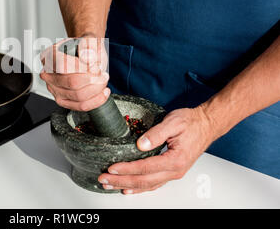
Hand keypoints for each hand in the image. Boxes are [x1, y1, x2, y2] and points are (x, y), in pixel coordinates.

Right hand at [39, 36, 109, 110]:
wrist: (87, 55)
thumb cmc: (85, 48)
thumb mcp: (89, 40)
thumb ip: (88, 45)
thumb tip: (87, 56)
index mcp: (50, 55)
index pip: (64, 66)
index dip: (83, 67)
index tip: (95, 65)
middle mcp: (49, 73)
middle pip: (71, 83)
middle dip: (92, 79)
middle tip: (102, 73)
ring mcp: (54, 89)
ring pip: (77, 96)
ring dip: (96, 89)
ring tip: (103, 80)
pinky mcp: (63, 100)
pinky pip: (80, 106)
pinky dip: (96, 100)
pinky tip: (103, 92)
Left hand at [98, 106, 216, 193]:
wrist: (207, 124)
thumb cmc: (191, 122)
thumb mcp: (173, 122)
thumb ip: (156, 133)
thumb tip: (140, 144)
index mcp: (175, 160)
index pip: (145, 168)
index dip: (127, 169)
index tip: (112, 168)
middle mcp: (174, 171)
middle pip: (143, 181)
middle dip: (121, 181)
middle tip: (104, 179)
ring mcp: (173, 173)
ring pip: (147, 185)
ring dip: (126, 186)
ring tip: (110, 185)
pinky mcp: (171, 171)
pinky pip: (153, 184)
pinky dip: (139, 188)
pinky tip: (128, 189)